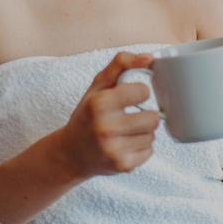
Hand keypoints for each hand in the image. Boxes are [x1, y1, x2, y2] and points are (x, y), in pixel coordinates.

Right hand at [52, 51, 161, 179]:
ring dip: (143, 132)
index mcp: (99, 104)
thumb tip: (149, 57)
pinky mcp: (123, 166)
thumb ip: (121, 64)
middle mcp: (105, 127)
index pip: (144, 91)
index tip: (129, 97)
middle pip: (153, 117)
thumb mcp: (97, 86)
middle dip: (144, 115)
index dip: (139, 93)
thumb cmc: (87, 115)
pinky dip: (141, 148)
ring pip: (153, 135)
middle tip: (129, 117)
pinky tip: (124, 145)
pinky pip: (150, 151)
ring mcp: (114, 149)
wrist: (69, 154)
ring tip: (124, 132)